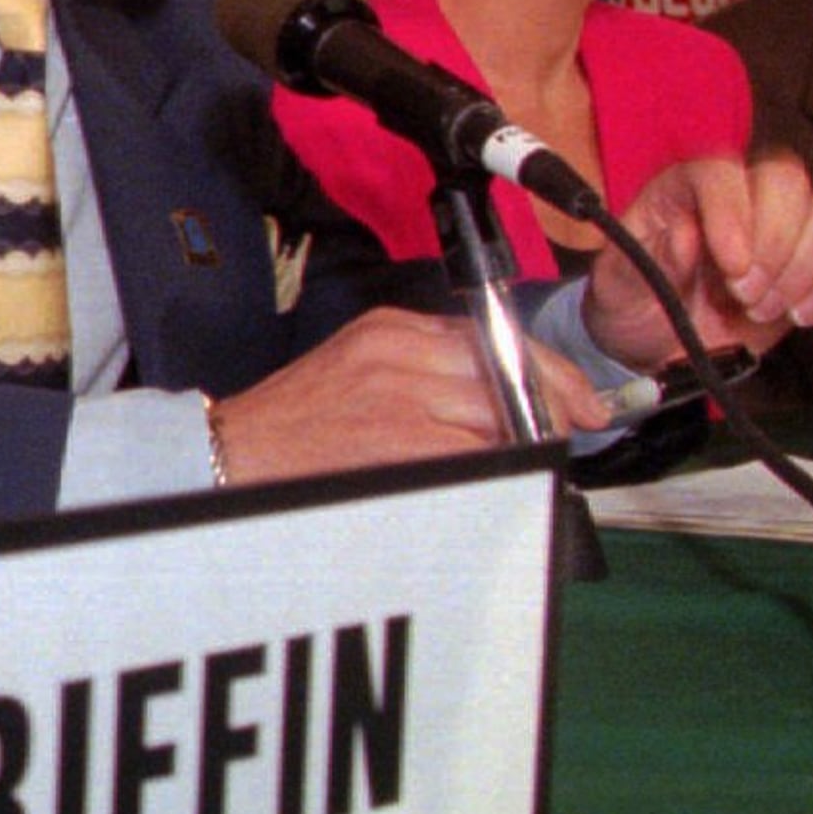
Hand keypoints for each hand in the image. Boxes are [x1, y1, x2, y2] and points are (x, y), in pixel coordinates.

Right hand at [208, 306, 612, 487]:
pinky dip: (498, 472)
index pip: (499, 338)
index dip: (553, 373)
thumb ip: (425, 370)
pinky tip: (493, 484)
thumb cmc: (292, 426)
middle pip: (512, 374)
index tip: (584, 401)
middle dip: (551, 412)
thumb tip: (507, 399)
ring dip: (527, 445)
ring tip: (525, 466)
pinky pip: (476, 457)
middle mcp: (400, 353)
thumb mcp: (357, 367)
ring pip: (502, 417)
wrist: (228, 456)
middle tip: (572, 437)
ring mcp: (400, 398)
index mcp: (391, 329)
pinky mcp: (400, 444)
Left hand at [584, 153, 812, 371]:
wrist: (659, 344)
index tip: (731, 267)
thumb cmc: (634, 303)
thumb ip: (645, 262)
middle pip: (787, 179)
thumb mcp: (617, 288)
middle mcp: (742, 192)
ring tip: (760, 310)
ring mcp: (787, 223)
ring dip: (804, 269)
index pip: (721, 171)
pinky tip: (801, 315)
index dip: (733, 213)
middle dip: (774, 243)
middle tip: (744, 296)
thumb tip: (687, 237)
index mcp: (684, 187)